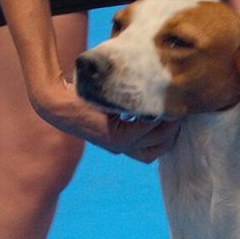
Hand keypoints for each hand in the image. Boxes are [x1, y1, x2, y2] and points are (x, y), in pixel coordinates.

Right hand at [32, 76, 179, 162]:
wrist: (59, 107)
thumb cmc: (81, 96)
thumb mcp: (105, 94)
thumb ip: (126, 96)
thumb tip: (152, 87)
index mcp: (119, 136)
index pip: (152, 125)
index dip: (166, 114)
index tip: (175, 101)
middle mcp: (121, 147)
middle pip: (158, 143)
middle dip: (172, 128)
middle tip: (181, 112)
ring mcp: (120, 149)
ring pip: (153, 151)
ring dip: (166, 137)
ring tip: (174, 120)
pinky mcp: (119, 146)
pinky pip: (144, 148)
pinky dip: (155, 138)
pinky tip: (159, 122)